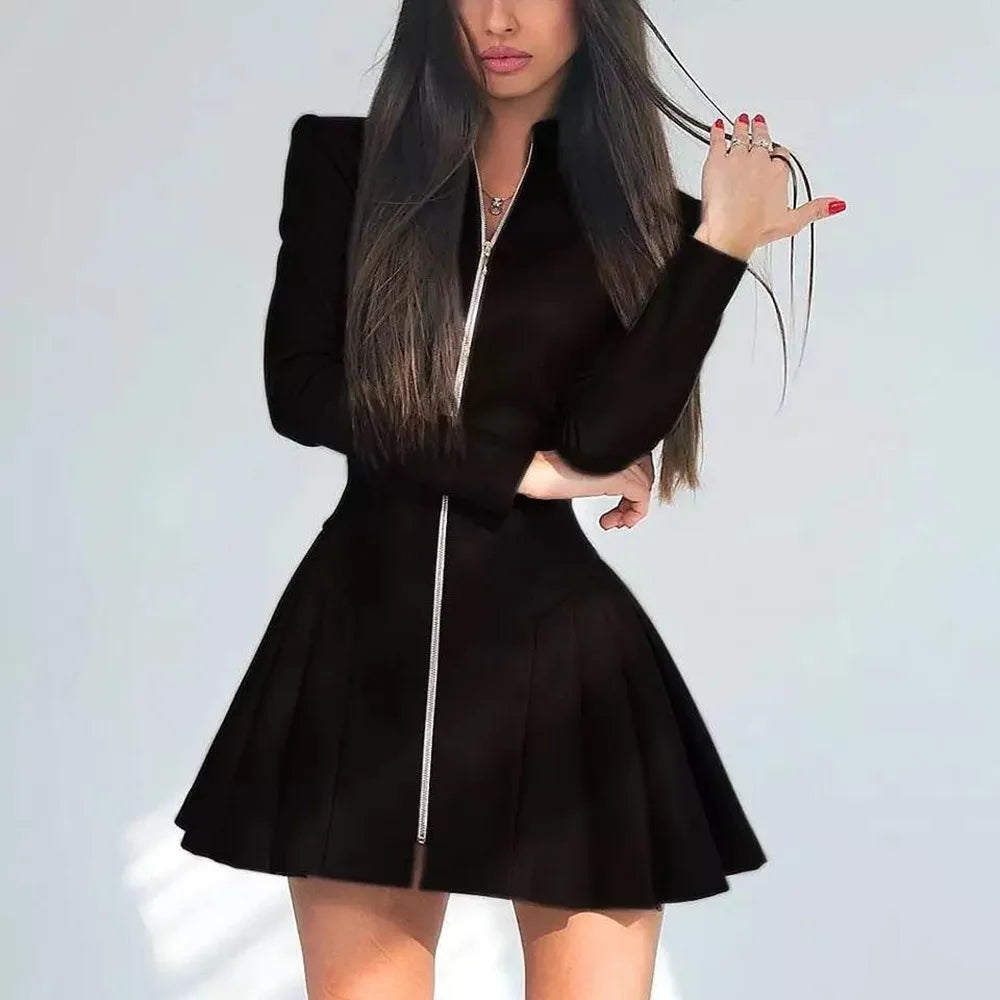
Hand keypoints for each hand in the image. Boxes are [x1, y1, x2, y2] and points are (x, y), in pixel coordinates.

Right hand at [518, 450, 654, 529]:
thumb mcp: (579, 472)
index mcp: (609, 446)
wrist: (537, 471)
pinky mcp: (620, 479)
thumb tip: (602, 486)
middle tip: (621, 515)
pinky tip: (619, 521)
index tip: (621, 503)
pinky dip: (635, 514)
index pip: (637, 461)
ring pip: (644, 486)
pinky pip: (641, 498)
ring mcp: (621, 464)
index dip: (633, 483)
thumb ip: (598, 474)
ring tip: (617, 521)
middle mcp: (619, 452)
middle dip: (634, 498)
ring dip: (632, 509)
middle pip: (644, 473)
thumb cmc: (547, 471)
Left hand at [695, 112, 845, 259]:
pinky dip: (717, 133)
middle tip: (758, 124)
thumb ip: (815, 210)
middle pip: (761, 140)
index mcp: (778, 172)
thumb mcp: (792, 222)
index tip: (775, 152)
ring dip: (741, 128)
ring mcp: (737, 159)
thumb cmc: (756, 227)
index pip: (780, 156)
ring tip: (741, 121)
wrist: (731, 229)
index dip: (777, 154)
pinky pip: (717, 140)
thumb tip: (836, 205)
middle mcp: (759, 161)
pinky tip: (717, 127)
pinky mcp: (717, 161)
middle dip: (760, 132)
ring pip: (740, 136)